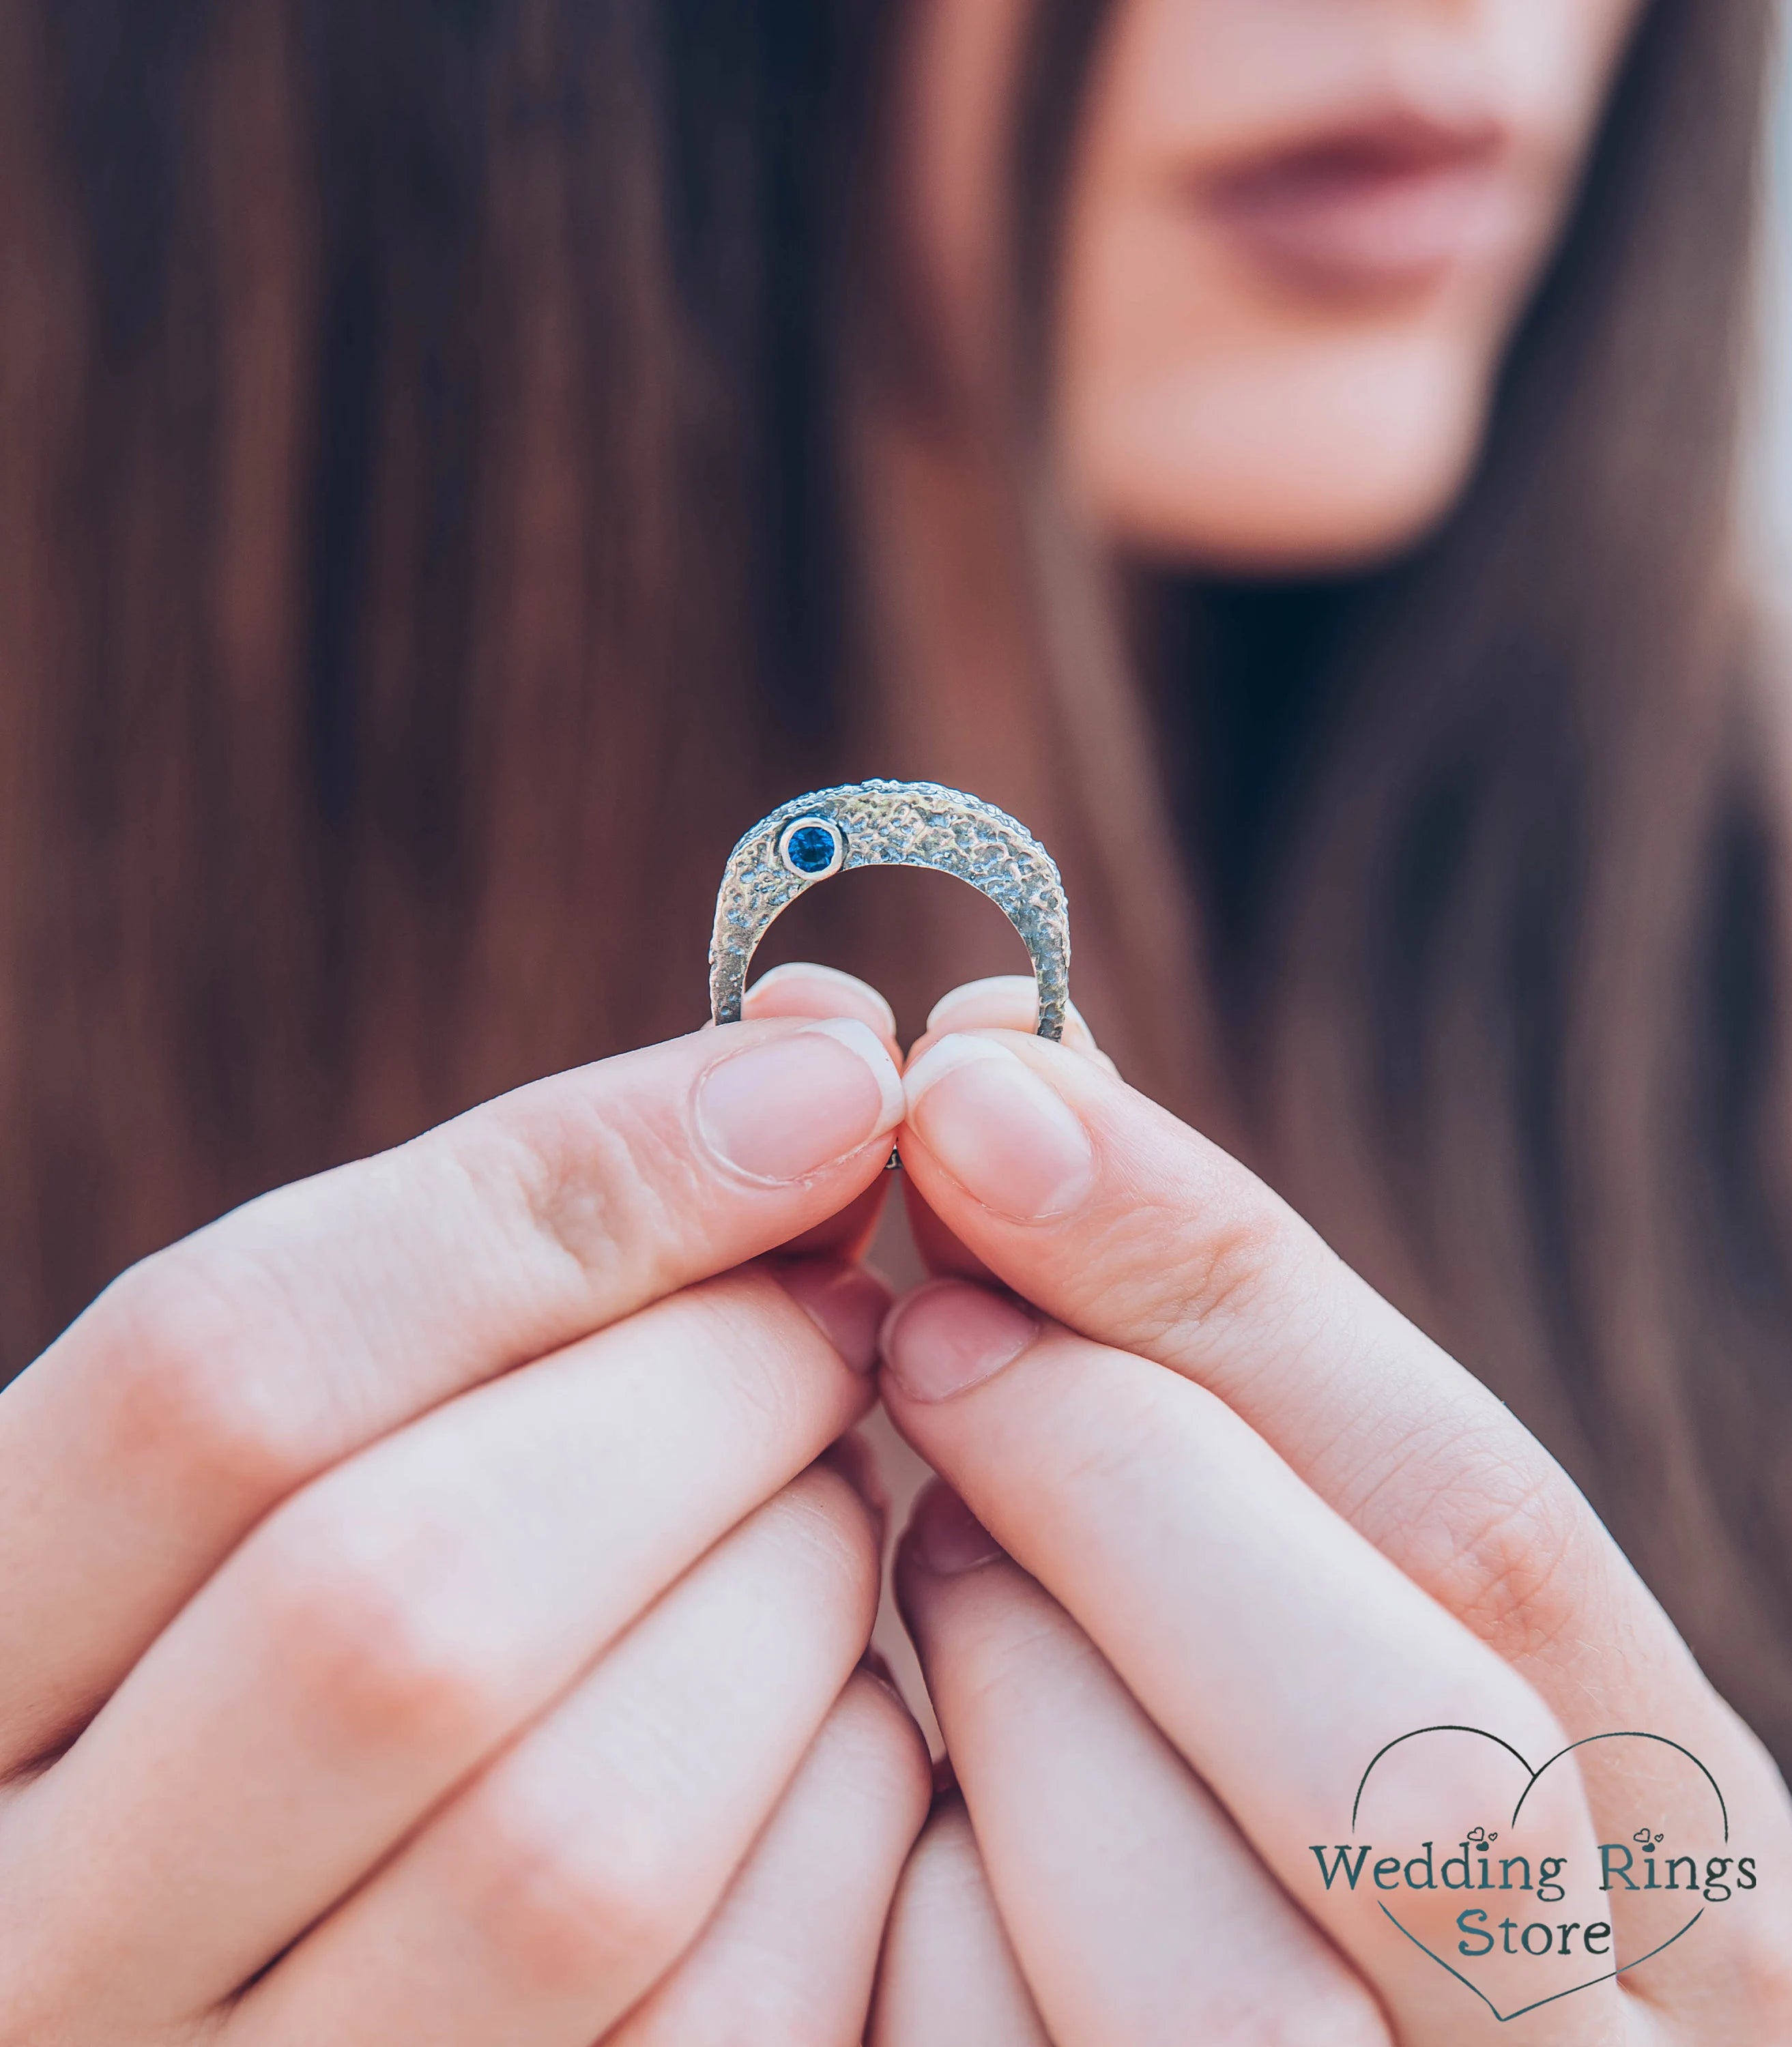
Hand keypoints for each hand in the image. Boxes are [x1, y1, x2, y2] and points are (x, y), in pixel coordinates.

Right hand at [0, 965, 927, 2045]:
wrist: (281, 1960)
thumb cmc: (323, 1623)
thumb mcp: (304, 1446)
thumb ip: (494, 1275)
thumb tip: (813, 1076)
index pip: (219, 1366)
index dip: (562, 1189)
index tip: (815, 1091)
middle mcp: (29, 1938)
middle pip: (401, 1601)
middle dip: (702, 1397)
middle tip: (836, 1315)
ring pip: (574, 1840)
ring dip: (790, 1598)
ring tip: (834, 1494)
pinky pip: (721, 2018)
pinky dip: (846, 1810)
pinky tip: (850, 1707)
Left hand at [870, 978, 1791, 2044]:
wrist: (1218, 2024)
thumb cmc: (1300, 1781)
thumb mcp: (1337, 1587)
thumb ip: (1225, 1376)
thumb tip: (1007, 1073)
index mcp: (1688, 1854)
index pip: (1491, 1528)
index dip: (1218, 1281)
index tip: (990, 1098)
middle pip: (1406, 1759)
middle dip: (1120, 1485)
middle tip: (931, 1331)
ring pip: (1232, 1977)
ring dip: (1019, 1696)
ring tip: (922, 1541)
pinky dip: (918, 1914)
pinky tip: (893, 1786)